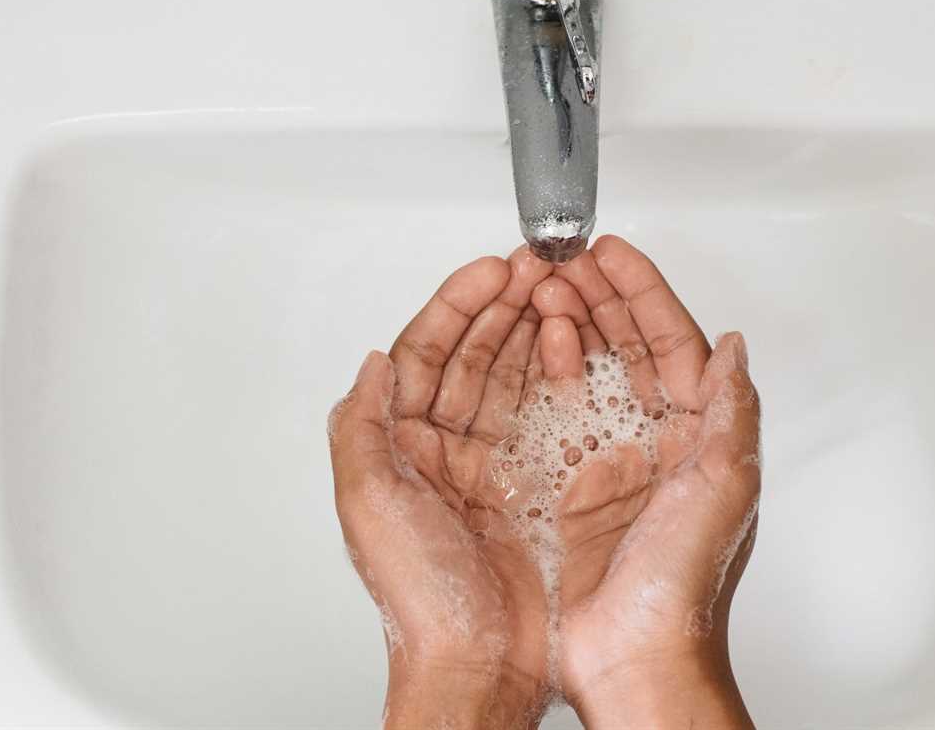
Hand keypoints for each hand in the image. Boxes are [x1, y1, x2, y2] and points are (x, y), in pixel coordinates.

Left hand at [329, 249, 555, 728]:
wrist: (483, 665)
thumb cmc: (423, 600)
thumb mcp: (369, 504)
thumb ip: (363, 426)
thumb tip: (372, 362)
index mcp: (399, 449)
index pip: (423, 354)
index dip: (455, 306)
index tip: (488, 272)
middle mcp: (442, 452)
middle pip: (470, 355)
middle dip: (499, 306)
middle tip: (532, 269)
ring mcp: (490, 467)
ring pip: (509, 376)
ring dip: (529, 329)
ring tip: (554, 292)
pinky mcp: (533, 486)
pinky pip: (544, 414)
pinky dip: (558, 375)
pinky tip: (572, 347)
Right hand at [532, 235, 761, 728]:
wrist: (633, 655)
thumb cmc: (680, 587)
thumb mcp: (724, 488)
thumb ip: (732, 411)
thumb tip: (738, 347)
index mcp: (701, 434)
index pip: (674, 340)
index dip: (643, 290)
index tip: (611, 253)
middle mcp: (659, 440)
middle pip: (629, 343)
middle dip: (598, 295)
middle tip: (565, 261)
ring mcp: (613, 458)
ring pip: (591, 367)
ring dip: (569, 322)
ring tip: (543, 289)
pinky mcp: (571, 483)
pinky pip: (554, 407)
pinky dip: (544, 369)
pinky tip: (532, 347)